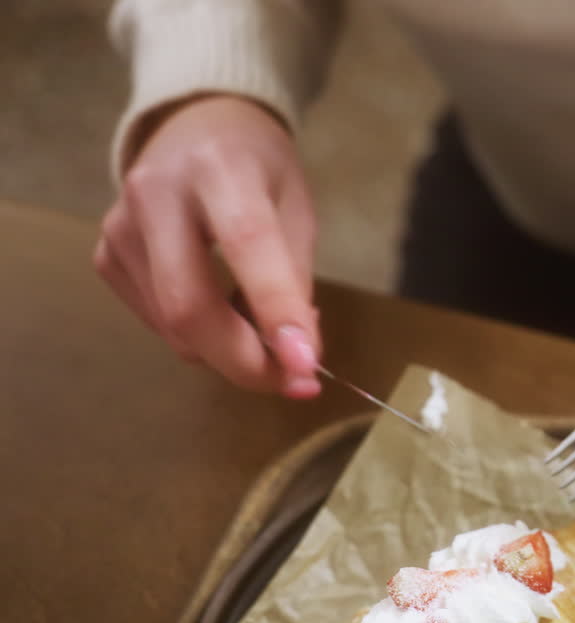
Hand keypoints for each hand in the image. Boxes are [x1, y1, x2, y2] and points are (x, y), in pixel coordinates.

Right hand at [94, 95, 321, 397]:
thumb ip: (296, 281)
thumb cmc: (260, 168)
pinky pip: (157, 321)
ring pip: (173, 326)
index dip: (275, 312)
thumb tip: (298, 357)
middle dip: (244, 360)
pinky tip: (222, 306)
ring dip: (228, 351)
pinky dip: (199, 335)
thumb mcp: (297, 208)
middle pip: (190, 304)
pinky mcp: (105, 254)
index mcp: (220, 167)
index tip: (305, 366)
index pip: (246, 246)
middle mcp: (157, 192)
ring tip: (268, 335)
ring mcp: (120, 225)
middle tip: (292, 381)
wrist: (196, 124)